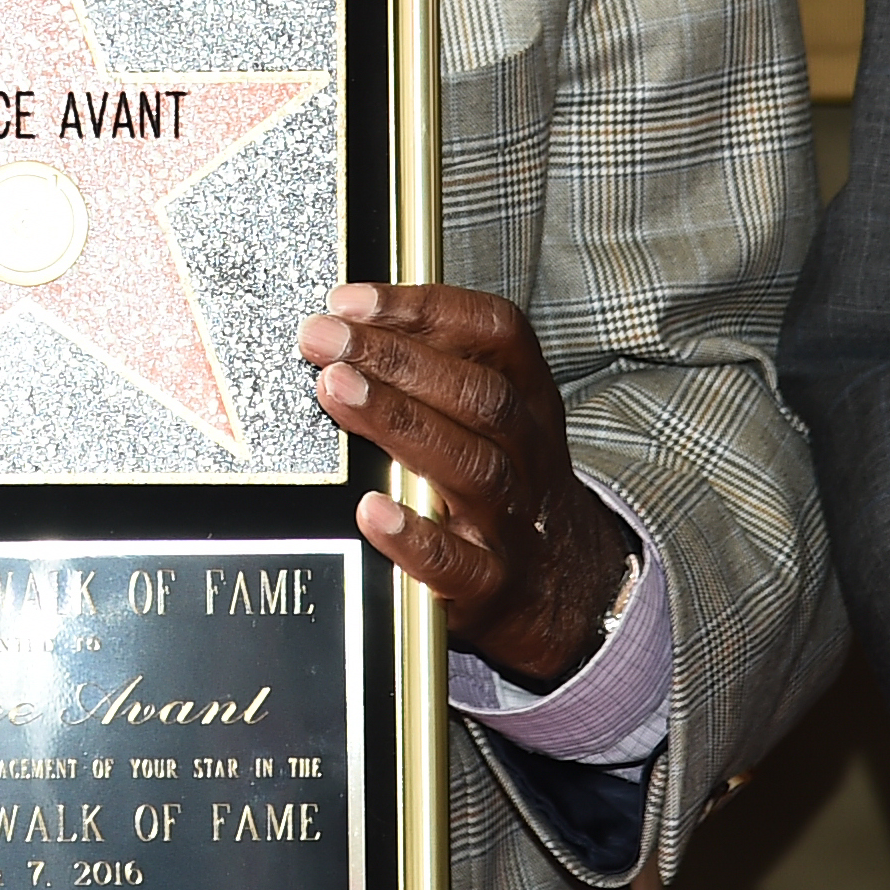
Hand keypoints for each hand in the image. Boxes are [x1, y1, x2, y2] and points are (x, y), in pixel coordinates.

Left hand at [299, 283, 630, 684]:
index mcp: (528, 399)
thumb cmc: (504, 483)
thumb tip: (344, 322)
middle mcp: (527, 453)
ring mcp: (512, 521)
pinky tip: (370, 509)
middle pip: (478, 396)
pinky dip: (413, 536)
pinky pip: (456, 563)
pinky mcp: (490, 585)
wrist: (565, 588)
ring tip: (335, 390)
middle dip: (395, 358)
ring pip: (470, 465)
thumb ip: (437, 368)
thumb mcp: (496, 418)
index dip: (427, 308)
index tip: (351, 301)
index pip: (496, 334)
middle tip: (324, 338)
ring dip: (398, 421)